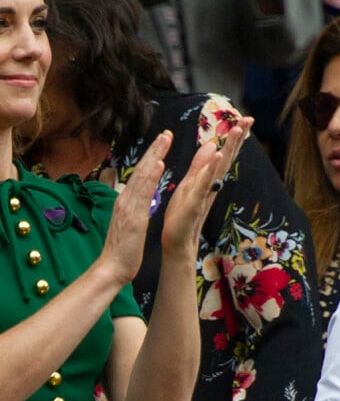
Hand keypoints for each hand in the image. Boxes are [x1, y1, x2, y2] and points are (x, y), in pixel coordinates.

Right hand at [99, 131, 172, 285]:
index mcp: (127, 200)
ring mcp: (128, 205)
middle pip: (141, 168)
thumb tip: (138, 197)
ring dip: (154, 155)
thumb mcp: (129, 221)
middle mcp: (126, 198)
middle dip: (154, 149)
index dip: (151, 156)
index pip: (141, 173)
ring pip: (142, 175)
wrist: (112, 268)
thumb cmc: (123, 248)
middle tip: (166, 133)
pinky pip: (143, 192)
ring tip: (164, 140)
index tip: (161, 142)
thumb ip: (133, 206)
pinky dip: (151, 176)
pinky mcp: (133, 215)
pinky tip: (158, 163)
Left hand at [160, 116, 253, 256]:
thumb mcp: (191, 183)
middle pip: (228, 156)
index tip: (245, 119)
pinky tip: (219, 155)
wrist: (177, 241)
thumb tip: (213, 145)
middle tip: (249, 119)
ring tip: (238, 130)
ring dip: (230, 147)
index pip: (225, 153)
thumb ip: (201, 164)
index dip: (235, 137)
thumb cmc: (183, 214)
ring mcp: (206, 192)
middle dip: (238, 137)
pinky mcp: (196, 202)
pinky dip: (212, 169)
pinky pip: (206, 183)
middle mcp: (212, 184)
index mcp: (210, 178)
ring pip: (220, 167)